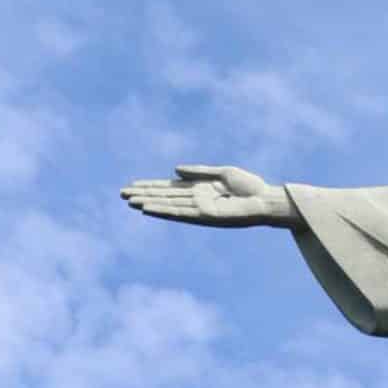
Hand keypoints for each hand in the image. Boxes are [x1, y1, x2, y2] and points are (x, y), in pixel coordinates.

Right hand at [120, 165, 294, 227]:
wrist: (267, 200)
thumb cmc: (250, 187)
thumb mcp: (222, 173)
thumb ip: (199, 172)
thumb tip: (175, 171)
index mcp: (200, 190)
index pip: (170, 188)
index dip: (151, 186)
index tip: (132, 185)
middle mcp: (197, 201)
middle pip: (165, 197)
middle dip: (144, 195)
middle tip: (121, 194)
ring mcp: (200, 210)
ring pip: (169, 206)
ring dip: (149, 203)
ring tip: (129, 202)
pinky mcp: (206, 217)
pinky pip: (181, 213)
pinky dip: (164, 211)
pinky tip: (149, 209)